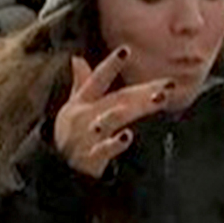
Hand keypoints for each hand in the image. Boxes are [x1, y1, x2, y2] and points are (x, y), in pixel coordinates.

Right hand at [52, 49, 173, 178]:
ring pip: (112, 119)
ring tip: (159, 99)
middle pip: (117, 99)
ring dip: (135, 108)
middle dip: (143, 91)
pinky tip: (127, 137)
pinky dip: (114, 144)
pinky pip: (103, 150)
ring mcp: (86, 137)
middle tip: (169, 85)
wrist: (54, 172)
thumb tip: (77, 58)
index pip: (97, 80)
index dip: (110, 65)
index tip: (126, 50)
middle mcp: (83, 116)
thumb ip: (81, 83)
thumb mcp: (72, 108)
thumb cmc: (70, 135)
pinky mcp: (89, 158)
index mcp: (80, 103)